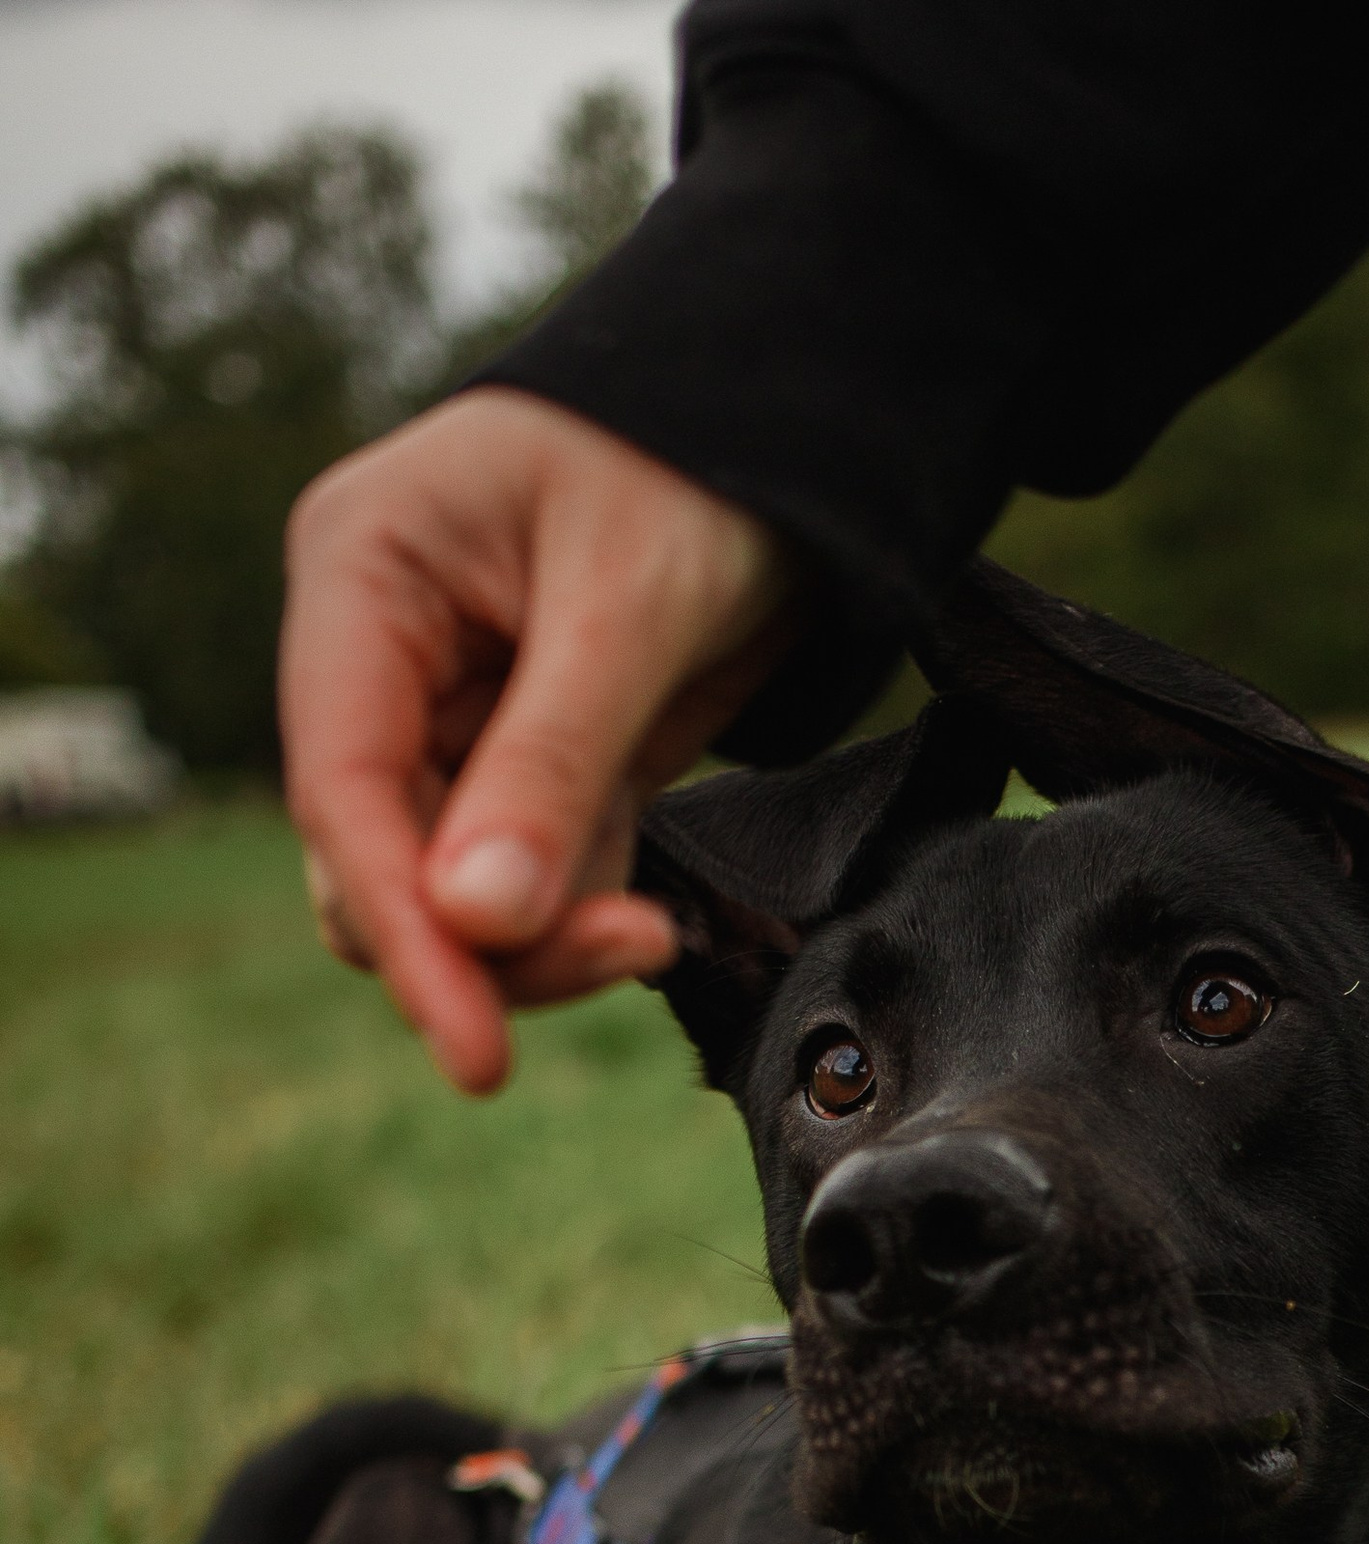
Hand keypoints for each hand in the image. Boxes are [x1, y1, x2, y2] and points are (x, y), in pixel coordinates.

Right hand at [281, 389, 803, 1092]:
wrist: (795, 435)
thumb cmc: (699, 464)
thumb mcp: (628, 607)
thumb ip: (550, 765)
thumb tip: (476, 921)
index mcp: (362, 573)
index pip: (341, 784)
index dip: (402, 927)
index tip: (472, 1051)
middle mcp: (381, 651)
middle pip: (378, 861)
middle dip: (487, 941)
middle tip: (632, 950)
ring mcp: (449, 713)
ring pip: (449, 894)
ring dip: (541, 943)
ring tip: (652, 931)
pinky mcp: (526, 764)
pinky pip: (525, 883)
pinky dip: (578, 919)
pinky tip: (647, 912)